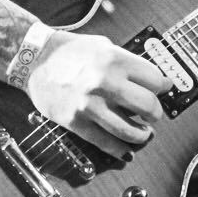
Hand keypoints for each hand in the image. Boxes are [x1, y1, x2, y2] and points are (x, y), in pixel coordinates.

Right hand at [26, 31, 173, 157]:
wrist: (34, 59)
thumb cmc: (70, 51)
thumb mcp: (103, 46)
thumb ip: (128, 62)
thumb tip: (156, 80)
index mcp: (114, 60)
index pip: (154, 80)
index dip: (162, 87)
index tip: (163, 90)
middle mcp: (105, 83)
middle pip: (148, 106)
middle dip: (155, 113)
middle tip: (153, 114)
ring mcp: (90, 105)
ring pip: (130, 131)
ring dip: (142, 136)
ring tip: (144, 134)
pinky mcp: (76, 122)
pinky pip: (105, 142)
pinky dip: (120, 150)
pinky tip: (126, 150)